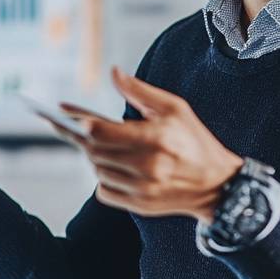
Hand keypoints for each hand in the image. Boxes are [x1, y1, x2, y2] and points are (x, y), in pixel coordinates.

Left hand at [44, 66, 242, 221]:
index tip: (62, 113)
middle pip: (93, 151)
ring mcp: (142, 189)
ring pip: (96, 171)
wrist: (217, 185)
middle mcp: (147, 166)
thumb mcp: (174, 108)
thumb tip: (114, 72)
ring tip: (105, 145)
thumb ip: (139, 91)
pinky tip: (115, 167)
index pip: (100, 132)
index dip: (79, 122)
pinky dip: (103, 178)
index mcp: (155, 138)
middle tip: (74, 126)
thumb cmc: (194, 141)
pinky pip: (103, 191)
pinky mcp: (139, 205)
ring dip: (94, 157)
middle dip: (82, 137)